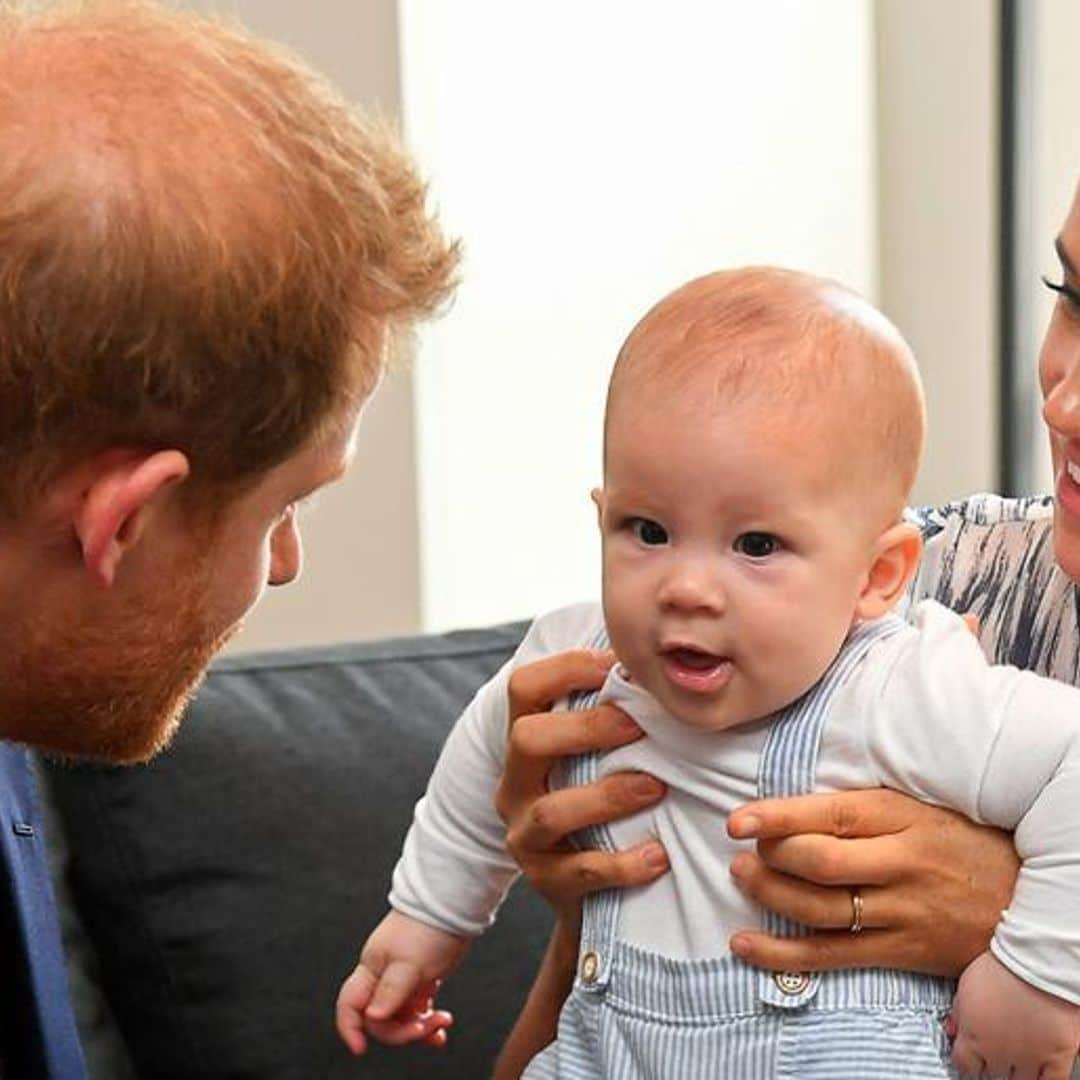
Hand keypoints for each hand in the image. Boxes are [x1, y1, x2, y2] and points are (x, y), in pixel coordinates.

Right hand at [335, 910, 466, 1055]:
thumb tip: (373, 1017)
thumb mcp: (409, 962)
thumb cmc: (428, 927)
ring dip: (419, 1027)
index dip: (350, 1028)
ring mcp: (402, 979)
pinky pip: (418, 1010)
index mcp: (372, 968)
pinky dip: (428, 1021)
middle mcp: (383, 976)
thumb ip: (391, 991)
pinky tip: (441, 1025)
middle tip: (424, 1028)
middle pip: (379, 1019)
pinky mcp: (421, 980)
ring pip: (401, 1017)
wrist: (452, 906)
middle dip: (401, 1030)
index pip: (350, 1004)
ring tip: (441, 1021)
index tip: (361, 1048)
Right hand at [494, 648, 669, 934]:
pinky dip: (621, 864)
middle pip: (527, 739)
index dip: (566, 668)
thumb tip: (661, 658)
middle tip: (638, 724)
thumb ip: (613, 712)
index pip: (524, 688)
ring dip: (607, 796)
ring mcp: (525, 834)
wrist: (586, 892)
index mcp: (525, 741)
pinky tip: (658, 856)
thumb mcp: (593, 755)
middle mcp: (515, 783)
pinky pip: (579, 873)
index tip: (617, 663)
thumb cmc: (600, 800)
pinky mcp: (546, 881)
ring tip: (656, 787)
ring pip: (551, 811)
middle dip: (585, 728)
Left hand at [725, 788, 1018, 976]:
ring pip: (820, 909)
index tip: (738, 820)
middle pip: (819, 864)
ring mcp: (901, 912)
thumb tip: (791, 804)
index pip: (829, 815)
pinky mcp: (901, 951)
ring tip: (742, 877)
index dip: (778, 818)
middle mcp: (900, 864)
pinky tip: (745, 944)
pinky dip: (782, 954)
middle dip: (770, 857)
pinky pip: (831, 955)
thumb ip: (861, 806)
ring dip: (769, 894)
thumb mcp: (917, 805)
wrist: (1027, 896)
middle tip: (743, 850)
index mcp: (901, 817)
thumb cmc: (959, 839)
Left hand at [949, 951, 1078, 1078]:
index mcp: (973, 1036)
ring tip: (1016, 1054)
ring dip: (1016, 1070)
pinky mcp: (1058, 1057)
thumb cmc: (1003, 967)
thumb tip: (952, 1030)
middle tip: (995, 1049)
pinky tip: (1038, 1072)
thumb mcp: (966, 985)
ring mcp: (1030, 1058)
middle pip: (992, 1072)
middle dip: (991, 1062)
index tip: (970, 1059)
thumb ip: (958, 1013)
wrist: (1038, 961)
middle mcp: (999, 1053)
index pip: (963, 1066)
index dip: (967, 1063)